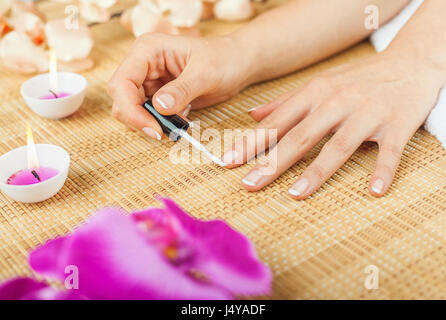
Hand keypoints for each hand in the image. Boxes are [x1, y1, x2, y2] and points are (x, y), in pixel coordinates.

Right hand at [108, 33, 248, 139]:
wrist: (237, 64)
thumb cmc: (223, 59)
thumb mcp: (205, 73)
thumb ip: (182, 90)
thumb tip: (160, 107)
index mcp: (148, 50)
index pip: (122, 82)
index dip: (131, 109)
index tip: (153, 128)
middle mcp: (142, 64)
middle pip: (121, 98)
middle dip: (138, 119)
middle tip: (162, 133)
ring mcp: (148, 80)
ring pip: (132, 109)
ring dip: (151, 122)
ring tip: (179, 121)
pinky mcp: (157, 95)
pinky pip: (148, 115)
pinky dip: (161, 123)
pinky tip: (182, 117)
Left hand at [222, 52, 445, 198]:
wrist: (411, 63)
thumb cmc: (359, 78)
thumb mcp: (320, 83)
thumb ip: (285, 101)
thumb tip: (252, 114)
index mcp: (315, 92)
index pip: (277, 122)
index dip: (251, 143)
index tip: (228, 162)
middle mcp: (337, 101)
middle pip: (300, 136)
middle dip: (272, 162)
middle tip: (249, 184)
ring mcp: (367, 113)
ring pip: (338, 145)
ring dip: (316, 172)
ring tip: (295, 195)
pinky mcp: (397, 124)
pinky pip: (389, 151)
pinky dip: (383, 170)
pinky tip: (374, 191)